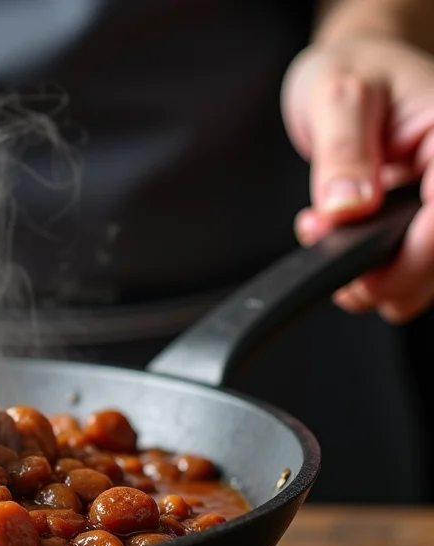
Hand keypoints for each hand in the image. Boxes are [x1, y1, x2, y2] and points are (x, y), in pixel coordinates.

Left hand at [282, 36, 433, 321]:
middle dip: (386, 273)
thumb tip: (348, 208)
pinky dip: (373, 270)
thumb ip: (343, 154)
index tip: (364, 267)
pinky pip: (411, 266)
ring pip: (428, 274)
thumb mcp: (337, 98)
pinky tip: (338, 238)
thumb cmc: (353, 69)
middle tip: (324, 246)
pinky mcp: (427, 220)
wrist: (354, 66)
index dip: (414, 255)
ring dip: (375, 277)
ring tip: (324, 232)